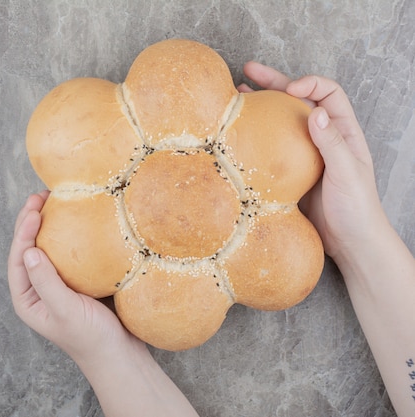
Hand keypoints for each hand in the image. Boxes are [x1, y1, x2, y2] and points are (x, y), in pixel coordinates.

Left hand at [7, 192, 144, 363]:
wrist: (121, 355)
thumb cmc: (91, 339)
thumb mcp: (66, 310)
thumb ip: (46, 282)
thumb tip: (29, 251)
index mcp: (28, 298)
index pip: (19, 259)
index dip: (22, 233)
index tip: (34, 211)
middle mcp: (39, 288)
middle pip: (30, 248)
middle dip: (31, 221)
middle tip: (40, 196)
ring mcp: (59, 283)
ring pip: (49, 247)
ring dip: (50, 223)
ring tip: (54, 199)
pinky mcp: (79, 279)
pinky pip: (70, 251)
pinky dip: (71, 234)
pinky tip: (79, 219)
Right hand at [239, 62, 385, 260]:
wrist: (348, 241)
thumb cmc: (357, 208)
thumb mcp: (348, 173)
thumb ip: (332, 142)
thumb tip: (315, 111)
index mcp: (342, 131)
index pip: (328, 94)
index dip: (309, 83)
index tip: (289, 89)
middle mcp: (322, 137)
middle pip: (298, 101)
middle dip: (274, 82)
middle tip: (248, 70)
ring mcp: (303, 153)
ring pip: (280, 121)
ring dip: (261, 104)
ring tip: (237, 93)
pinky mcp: (288, 171)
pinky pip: (270, 147)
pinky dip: (255, 135)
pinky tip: (239, 131)